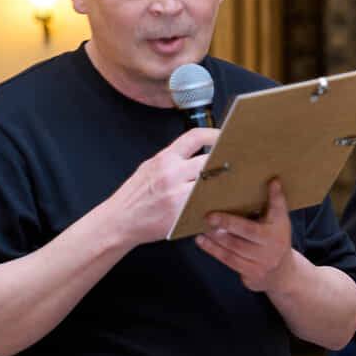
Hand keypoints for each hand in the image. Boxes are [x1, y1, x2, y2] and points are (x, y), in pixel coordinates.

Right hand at [107, 128, 219, 247]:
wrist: (119, 220)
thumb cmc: (135, 196)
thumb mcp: (150, 168)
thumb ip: (173, 160)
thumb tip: (198, 154)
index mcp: (164, 159)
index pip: (195, 137)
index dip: (215, 135)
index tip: (226, 138)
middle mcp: (171, 174)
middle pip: (209, 162)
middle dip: (223, 164)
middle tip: (235, 167)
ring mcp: (177, 194)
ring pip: (212, 185)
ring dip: (223, 186)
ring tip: (231, 187)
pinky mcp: (181, 214)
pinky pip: (205, 206)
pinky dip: (215, 206)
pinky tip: (219, 206)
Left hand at [196, 180, 295, 291]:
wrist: (282, 273)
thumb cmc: (276, 240)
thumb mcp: (280, 222)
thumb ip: (276, 203)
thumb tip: (274, 180)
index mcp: (279, 229)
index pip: (276, 212)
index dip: (272, 198)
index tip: (267, 184)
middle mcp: (273, 246)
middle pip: (247, 231)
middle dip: (227, 223)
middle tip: (209, 216)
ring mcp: (262, 262)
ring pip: (234, 247)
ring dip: (216, 237)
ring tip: (203, 228)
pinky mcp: (251, 273)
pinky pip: (228, 260)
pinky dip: (213, 250)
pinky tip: (202, 241)